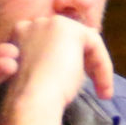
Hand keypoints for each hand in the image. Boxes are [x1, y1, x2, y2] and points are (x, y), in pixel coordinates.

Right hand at [0, 14, 115, 121]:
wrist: (32, 101)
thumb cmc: (34, 97)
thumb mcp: (40, 75)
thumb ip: (53, 60)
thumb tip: (78, 55)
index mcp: (21, 34)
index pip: (54, 43)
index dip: (69, 62)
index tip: (76, 85)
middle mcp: (34, 23)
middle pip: (71, 39)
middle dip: (86, 61)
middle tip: (96, 87)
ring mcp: (51, 23)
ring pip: (85, 42)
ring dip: (97, 66)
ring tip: (102, 92)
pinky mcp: (70, 29)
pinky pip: (95, 44)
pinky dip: (103, 66)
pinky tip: (104, 88)